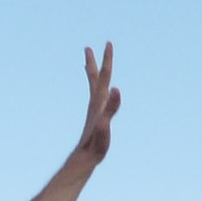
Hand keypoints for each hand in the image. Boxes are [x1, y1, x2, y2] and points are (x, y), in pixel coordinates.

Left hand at [73, 42, 120, 165]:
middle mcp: (95, 103)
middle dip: (93, 63)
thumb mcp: (105, 124)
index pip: (104, 76)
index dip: (107, 59)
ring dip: (91, 74)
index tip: (108, 43)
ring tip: (88, 65)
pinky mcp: (95, 117)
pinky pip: (95, 98)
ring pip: (93, 87)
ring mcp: (94, 110)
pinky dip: (95, 90)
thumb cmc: (96, 143)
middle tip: (87, 48)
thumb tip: (116, 89)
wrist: (85, 157)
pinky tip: (97, 93)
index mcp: (99, 101)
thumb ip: (111, 107)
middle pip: (94, 78)